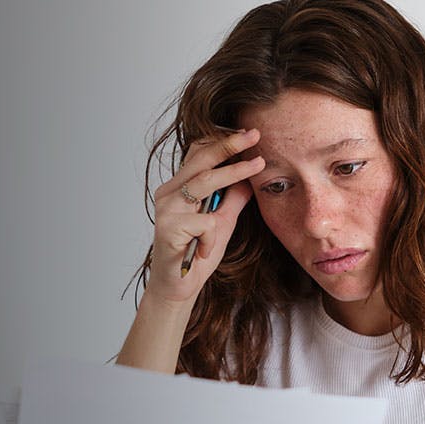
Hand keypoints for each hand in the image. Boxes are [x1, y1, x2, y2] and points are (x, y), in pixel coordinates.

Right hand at [143, 128, 263, 305]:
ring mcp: (166, 210)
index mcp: (178, 188)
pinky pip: (203, 223)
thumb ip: (232, 200)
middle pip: (201, 159)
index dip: (222, 141)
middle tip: (255, 134)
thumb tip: (250, 178)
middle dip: (230, 144)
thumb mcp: (221, 223)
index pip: (198, 154)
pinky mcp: (168, 229)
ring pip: (204, 182)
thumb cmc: (195, 255)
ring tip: (258, 166)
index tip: (249, 134)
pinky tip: (204, 252)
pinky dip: (211, 237)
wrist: (177, 288)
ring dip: (234, 172)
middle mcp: (168, 193)